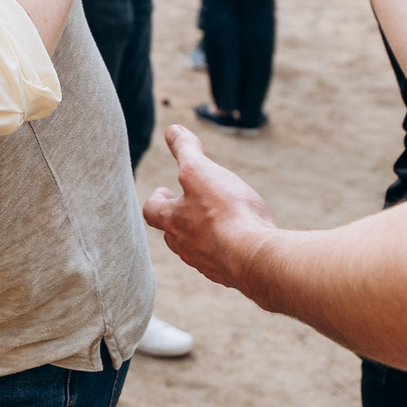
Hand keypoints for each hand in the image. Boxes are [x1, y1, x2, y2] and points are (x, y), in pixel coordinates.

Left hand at [142, 124, 277, 294]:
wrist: (255, 257)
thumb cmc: (225, 212)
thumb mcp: (200, 170)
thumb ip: (185, 150)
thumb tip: (172, 131)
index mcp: (174, 222)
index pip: (151, 211)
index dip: (155, 200)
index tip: (164, 191)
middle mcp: (186, 247)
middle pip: (172, 235)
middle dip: (177, 220)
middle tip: (186, 208)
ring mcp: (209, 264)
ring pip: (197, 251)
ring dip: (201, 237)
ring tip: (214, 224)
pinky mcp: (232, 275)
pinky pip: (223, 263)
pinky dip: (226, 251)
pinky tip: (240, 243)